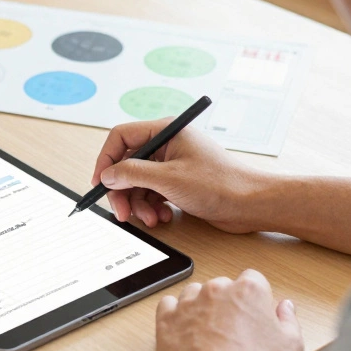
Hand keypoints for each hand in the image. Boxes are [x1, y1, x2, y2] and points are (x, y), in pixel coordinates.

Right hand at [92, 119, 267, 231]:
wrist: (251, 204)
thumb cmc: (220, 184)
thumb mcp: (169, 179)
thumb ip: (133, 174)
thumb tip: (108, 175)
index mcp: (166, 131)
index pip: (122, 137)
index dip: (106, 159)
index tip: (100, 183)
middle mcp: (167, 144)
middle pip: (127, 164)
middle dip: (123, 190)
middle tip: (122, 213)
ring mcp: (172, 164)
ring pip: (138, 182)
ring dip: (139, 204)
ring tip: (151, 219)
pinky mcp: (177, 182)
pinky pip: (152, 193)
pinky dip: (152, 207)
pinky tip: (163, 218)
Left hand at [155, 270, 303, 350]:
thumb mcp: (290, 347)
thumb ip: (289, 320)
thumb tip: (285, 307)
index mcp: (248, 290)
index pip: (254, 280)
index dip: (256, 298)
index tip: (255, 315)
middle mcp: (216, 289)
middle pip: (223, 286)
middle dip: (228, 303)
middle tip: (234, 331)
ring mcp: (189, 302)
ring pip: (195, 293)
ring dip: (201, 307)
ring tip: (209, 334)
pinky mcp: (167, 318)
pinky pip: (169, 305)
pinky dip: (175, 315)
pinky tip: (185, 331)